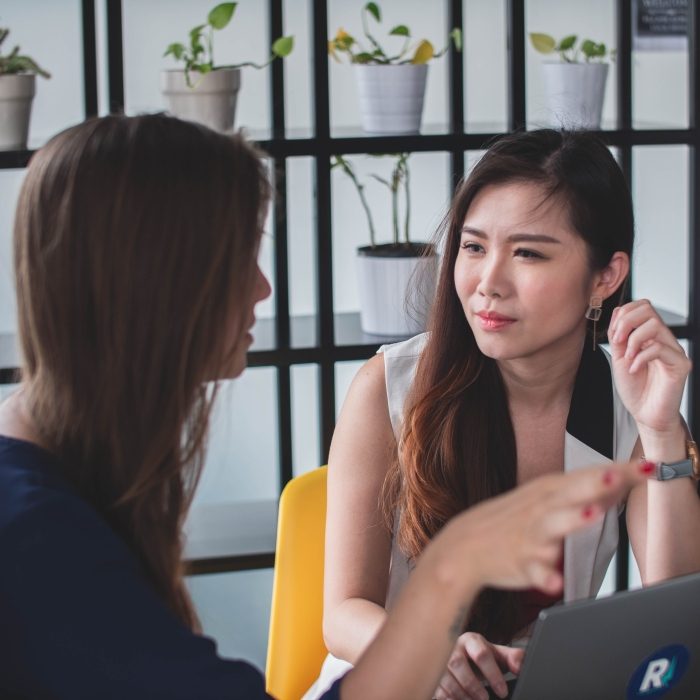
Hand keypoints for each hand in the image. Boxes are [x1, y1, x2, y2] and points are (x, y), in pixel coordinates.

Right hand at [433, 633, 522, 699]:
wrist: (461, 655)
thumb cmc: (480, 656)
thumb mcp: (498, 654)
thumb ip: (513, 658)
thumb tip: (521, 667)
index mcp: (471, 640)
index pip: (481, 654)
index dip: (493, 674)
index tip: (502, 691)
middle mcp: (453, 647)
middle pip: (458, 664)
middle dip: (473, 685)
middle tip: (485, 698)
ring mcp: (440, 660)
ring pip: (445, 677)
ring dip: (461, 694)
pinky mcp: (433, 674)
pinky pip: (436, 687)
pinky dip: (448, 698)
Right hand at [443, 460, 652, 596]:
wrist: (465, 545)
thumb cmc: (510, 520)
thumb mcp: (543, 498)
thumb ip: (582, 492)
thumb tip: (622, 481)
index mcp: (548, 491)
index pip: (588, 476)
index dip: (618, 472)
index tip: (648, 467)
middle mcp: (540, 508)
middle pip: (570, 493)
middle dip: (594, 484)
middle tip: (617, 476)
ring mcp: (530, 535)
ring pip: (552, 527)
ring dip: (571, 520)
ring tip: (591, 514)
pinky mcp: (521, 563)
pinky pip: (534, 572)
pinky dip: (544, 576)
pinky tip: (554, 581)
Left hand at [607, 300, 690, 434]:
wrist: (645, 414)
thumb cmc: (635, 388)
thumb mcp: (619, 357)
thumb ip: (618, 336)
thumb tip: (619, 312)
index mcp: (650, 335)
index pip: (642, 306)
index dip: (624, 314)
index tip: (613, 335)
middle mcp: (664, 339)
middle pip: (649, 308)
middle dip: (626, 322)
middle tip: (618, 342)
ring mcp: (674, 350)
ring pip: (655, 325)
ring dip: (634, 340)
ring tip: (627, 358)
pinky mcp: (681, 364)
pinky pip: (660, 348)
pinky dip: (640, 357)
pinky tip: (634, 369)